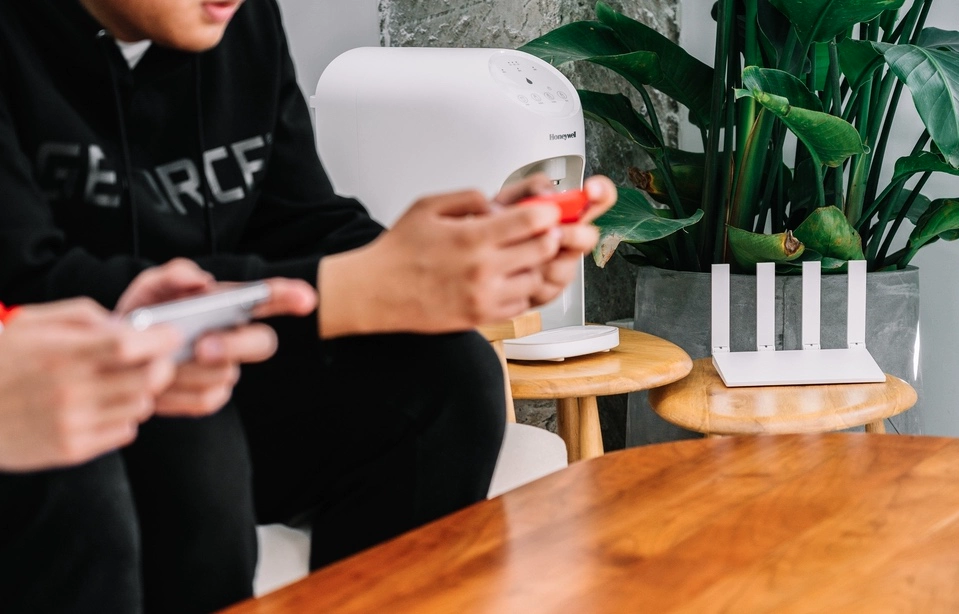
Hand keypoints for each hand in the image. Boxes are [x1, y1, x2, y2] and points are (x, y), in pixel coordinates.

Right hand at [0, 299, 181, 471]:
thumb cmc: (2, 358)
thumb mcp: (33, 323)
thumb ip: (86, 318)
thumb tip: (129, 327)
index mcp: (62, 354)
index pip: (130, 347)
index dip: (160, 339)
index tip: (170, 334)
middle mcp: (70, 391)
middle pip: (149, 380)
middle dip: (161, 366)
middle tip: (156, 359)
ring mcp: (72, 423)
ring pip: (141, 407)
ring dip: (141, 392)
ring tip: (121, 383)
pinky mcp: (71, 449)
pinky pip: (124, 432)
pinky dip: (123, 417)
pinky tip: (102, 406)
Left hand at [116, 259, 316, 416]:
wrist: (111, 360)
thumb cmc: (138, 318)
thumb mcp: (149, 289)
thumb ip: (172, 274)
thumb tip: (202, 280)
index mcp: (228, 305)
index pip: (268, 299)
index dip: (290, 297)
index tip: (307, 299)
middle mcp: (237, 336)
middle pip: (263, 342)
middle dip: (237, 345)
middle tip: (202, 346)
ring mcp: (227, 369)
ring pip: (228, 373)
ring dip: (190, 371)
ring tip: (158, 365)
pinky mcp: (211, 397)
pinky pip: (207, 399)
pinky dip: (177, 394)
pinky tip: (157, 385)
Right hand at [319, 176, 566, 336]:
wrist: (375, 292)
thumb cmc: (398, 251)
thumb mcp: (428, 206)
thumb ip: (469, 198)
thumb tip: (499, 205)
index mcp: (472, 237)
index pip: (532, 220)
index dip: (548, 212)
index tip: (549, 210)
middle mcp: (483, 269)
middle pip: (544, 249)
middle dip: (547, 236)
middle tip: (541, 231)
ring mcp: (485, 296)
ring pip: (536, 278)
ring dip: (533, 265)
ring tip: (517, 257)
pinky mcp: (482, 317)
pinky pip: (521, 304)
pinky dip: (520, 290)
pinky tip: (504, 279)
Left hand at [497, 175, 616, 305]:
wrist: (474, 259)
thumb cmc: (495, 228)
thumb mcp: (507, 200)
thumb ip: (530, 189)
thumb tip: (547, 195)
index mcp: (564, 214)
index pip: (597, 198)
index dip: (602, 192)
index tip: (591, 189)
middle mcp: (568, 239)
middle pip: (589, 237)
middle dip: (571, 235)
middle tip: (552, 231)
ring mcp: (561, 265)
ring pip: (565, 266)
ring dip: (540, 260)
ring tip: (517, 253)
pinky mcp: (549, 289)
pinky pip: (548, 287)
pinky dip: (527, 279)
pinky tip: (513, 271)